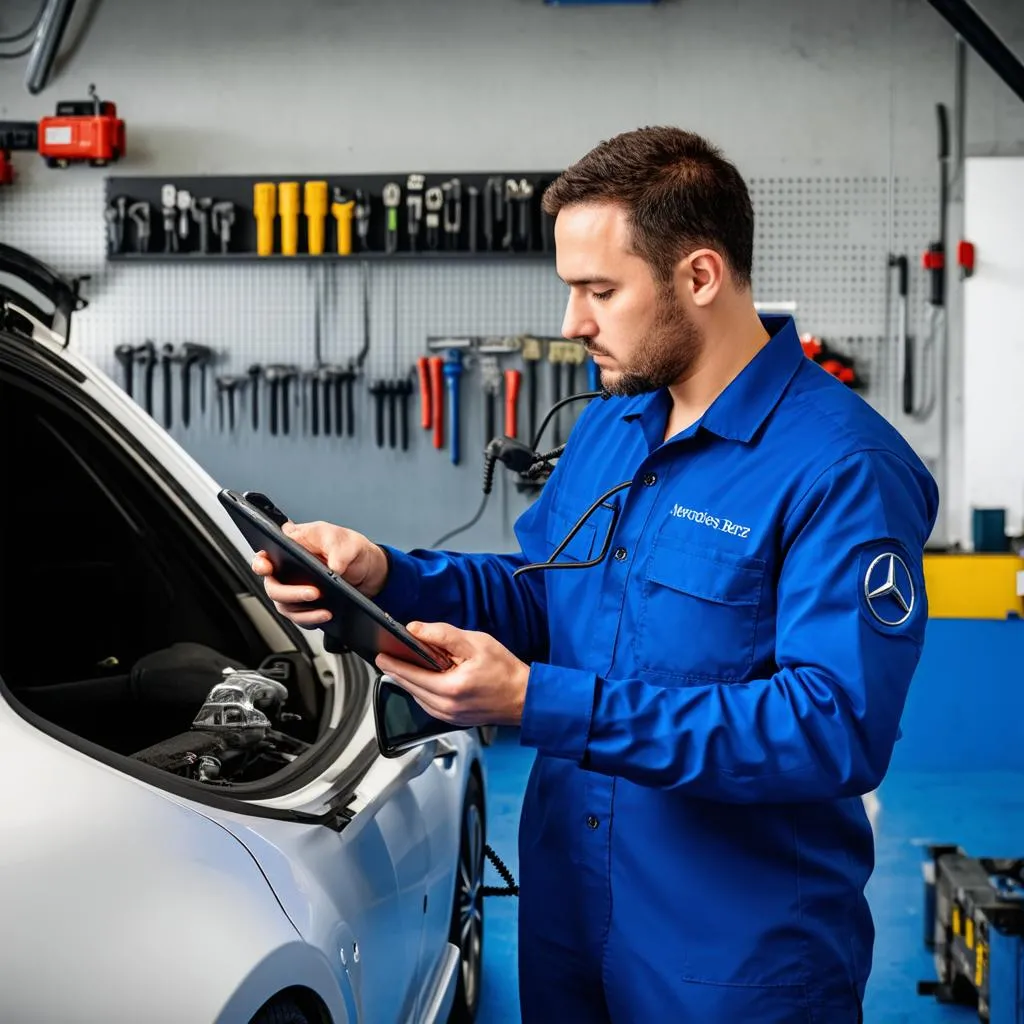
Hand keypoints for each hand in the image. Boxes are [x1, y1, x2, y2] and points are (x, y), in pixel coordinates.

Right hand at [251, 520, 388, 627]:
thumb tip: (333, 568)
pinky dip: (313, 619)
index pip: (264, 557)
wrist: (368, 569)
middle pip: (274, 588)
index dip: (260, 564)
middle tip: (313, 592)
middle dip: (290, 593)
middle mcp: (287, 573)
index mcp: (290, 549)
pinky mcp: (308, 608)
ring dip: (304, 611)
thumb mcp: (344, 539)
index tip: (266, 568)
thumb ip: (336, 549)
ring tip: (325, 610)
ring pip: (287, 607)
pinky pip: (303, 618)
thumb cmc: (348, 547)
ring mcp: (296, 592)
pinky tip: (328, 614)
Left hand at [376, 622, 528, 727]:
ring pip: (417, 697)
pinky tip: (424, 679)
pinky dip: (422, 691)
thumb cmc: (505, 671)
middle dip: (397, 671)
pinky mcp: (453, 720)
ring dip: (409, 682)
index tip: (380, 655)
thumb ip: (443, 635)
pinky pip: (428, 705)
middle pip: (409, 688)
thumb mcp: (475, 643)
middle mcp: (446, 707)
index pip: (410, 675)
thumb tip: (416, 629)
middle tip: (387, 657)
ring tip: (404, 665)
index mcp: (450, 688)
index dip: (392, 663)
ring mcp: (449, 717)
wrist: (524, 697)